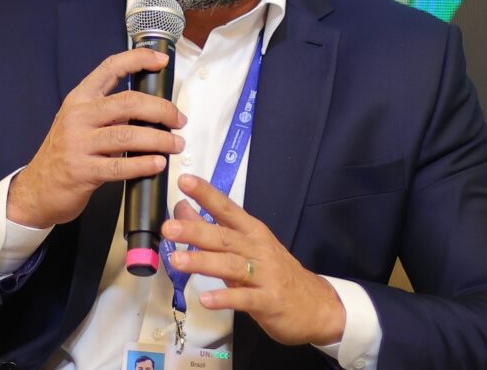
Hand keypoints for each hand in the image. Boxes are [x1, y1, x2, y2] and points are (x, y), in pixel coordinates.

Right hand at [7, 48, 186, 227]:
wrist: (37, 189)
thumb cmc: (66, 153)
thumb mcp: (80, 122)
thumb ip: (109, 111)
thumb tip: (152, 107)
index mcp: (80, 98)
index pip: (110, 67)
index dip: (138, 59)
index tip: (161, 60)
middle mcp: (78, 116)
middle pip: (128, 102)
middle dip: (161, 109)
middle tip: (179, 120)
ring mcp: (78, 143)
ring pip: (128, 135)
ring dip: (159, 139)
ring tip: (175, 144)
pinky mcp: (82, 171)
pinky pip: (120, 167)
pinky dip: (144, 164)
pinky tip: (158, 164)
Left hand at [162, 174, 345, 346]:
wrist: (317, 305)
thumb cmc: (275, 273)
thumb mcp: (246, 247)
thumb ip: (213, 230)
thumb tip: (182, 209)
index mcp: (252, 232)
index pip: (227, 208)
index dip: (206, 194)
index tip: (185, 181)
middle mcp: (258, 249)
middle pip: (225, 237)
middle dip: (196, 231)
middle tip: (169, 227)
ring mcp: (265, 275)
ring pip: (231, 265)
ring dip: (203, 262)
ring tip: (176, 260)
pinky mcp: (269, 301)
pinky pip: (245, 299)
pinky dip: (225, 298)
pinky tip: (205, 299)